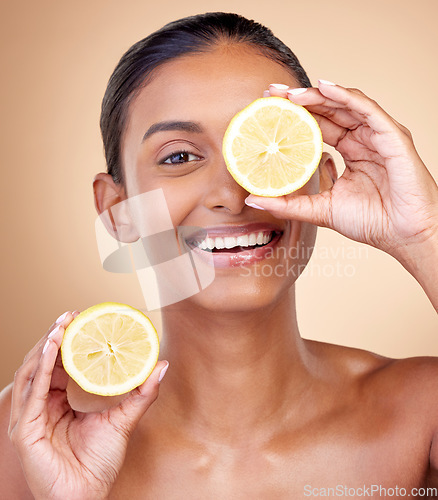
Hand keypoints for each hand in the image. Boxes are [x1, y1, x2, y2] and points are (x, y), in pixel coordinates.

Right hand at [8, 311, 168, 499]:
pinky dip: (40, 366)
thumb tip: (162, 365)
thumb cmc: (100, 461)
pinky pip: (31, 391)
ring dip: (46, 345)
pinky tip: (52, 348)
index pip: (61, 364)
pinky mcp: (26, 428)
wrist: (87, 495)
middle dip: (56, 335)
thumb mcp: (124, 419)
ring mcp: (32, 415)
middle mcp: (44, 404)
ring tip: (61, 325)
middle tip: (71, 315)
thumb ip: (141, 392)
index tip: (81, 318)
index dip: (69, 340)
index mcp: (62, 400)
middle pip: (45, 362)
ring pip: (33, 371)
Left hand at [248, 81, 437, 262]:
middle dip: (299, 99)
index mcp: (349, 151)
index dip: (294, 115)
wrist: (403, 236)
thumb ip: (289, 203)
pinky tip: (324, 88)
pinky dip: (346, 97)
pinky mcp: (393, 137)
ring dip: (317, 95)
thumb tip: (253, 198)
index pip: (318, 125)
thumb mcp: (320, 209)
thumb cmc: (371, 221)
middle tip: (271, 93)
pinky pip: (368, 110)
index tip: (267, 109)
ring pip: (346, 105)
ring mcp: (378, 135)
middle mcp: (362, 139)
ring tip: (290, 94)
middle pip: (328, 110)